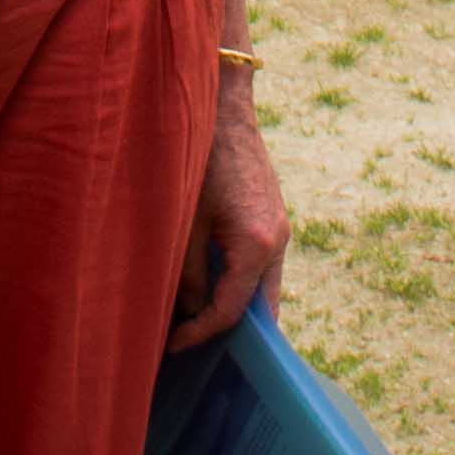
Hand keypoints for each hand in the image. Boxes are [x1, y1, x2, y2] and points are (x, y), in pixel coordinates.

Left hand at [170, 101, 289, 349]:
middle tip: (196, 345)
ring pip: (263, 287)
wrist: (223, 109)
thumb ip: (189, 274)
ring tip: (198, 319)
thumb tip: (189, 312)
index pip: (233, 311)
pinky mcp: (274, 218)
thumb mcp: (186, 223)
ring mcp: (280, 230)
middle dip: (231, 332)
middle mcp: (277, 242)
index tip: (174, 344)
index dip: (201, 333)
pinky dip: (240, 282)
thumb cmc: (199, 161)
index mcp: (256, 246)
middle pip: (261, 308)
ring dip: (235, 305)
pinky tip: (211, 284)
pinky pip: (261, 265)